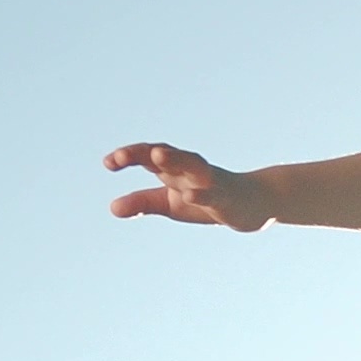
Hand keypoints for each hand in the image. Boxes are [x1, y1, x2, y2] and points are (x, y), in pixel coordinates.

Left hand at [104, 143, 275, 229]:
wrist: (252, 204)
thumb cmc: (206, 200)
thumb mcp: (170, 203)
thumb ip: (143, 203)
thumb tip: (112, 208)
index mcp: (174, 169)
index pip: (149, 156)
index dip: (129, 156)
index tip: (108, 163)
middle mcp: (190, 169)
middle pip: (168, 155)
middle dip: (146, 153)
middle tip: (122, 156)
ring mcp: (210, 182)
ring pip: (192, 166)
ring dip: (175, 159)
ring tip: (157, 156)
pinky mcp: (226, 199)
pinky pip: (213, 195)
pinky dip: (201, 194)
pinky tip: (188, 196)